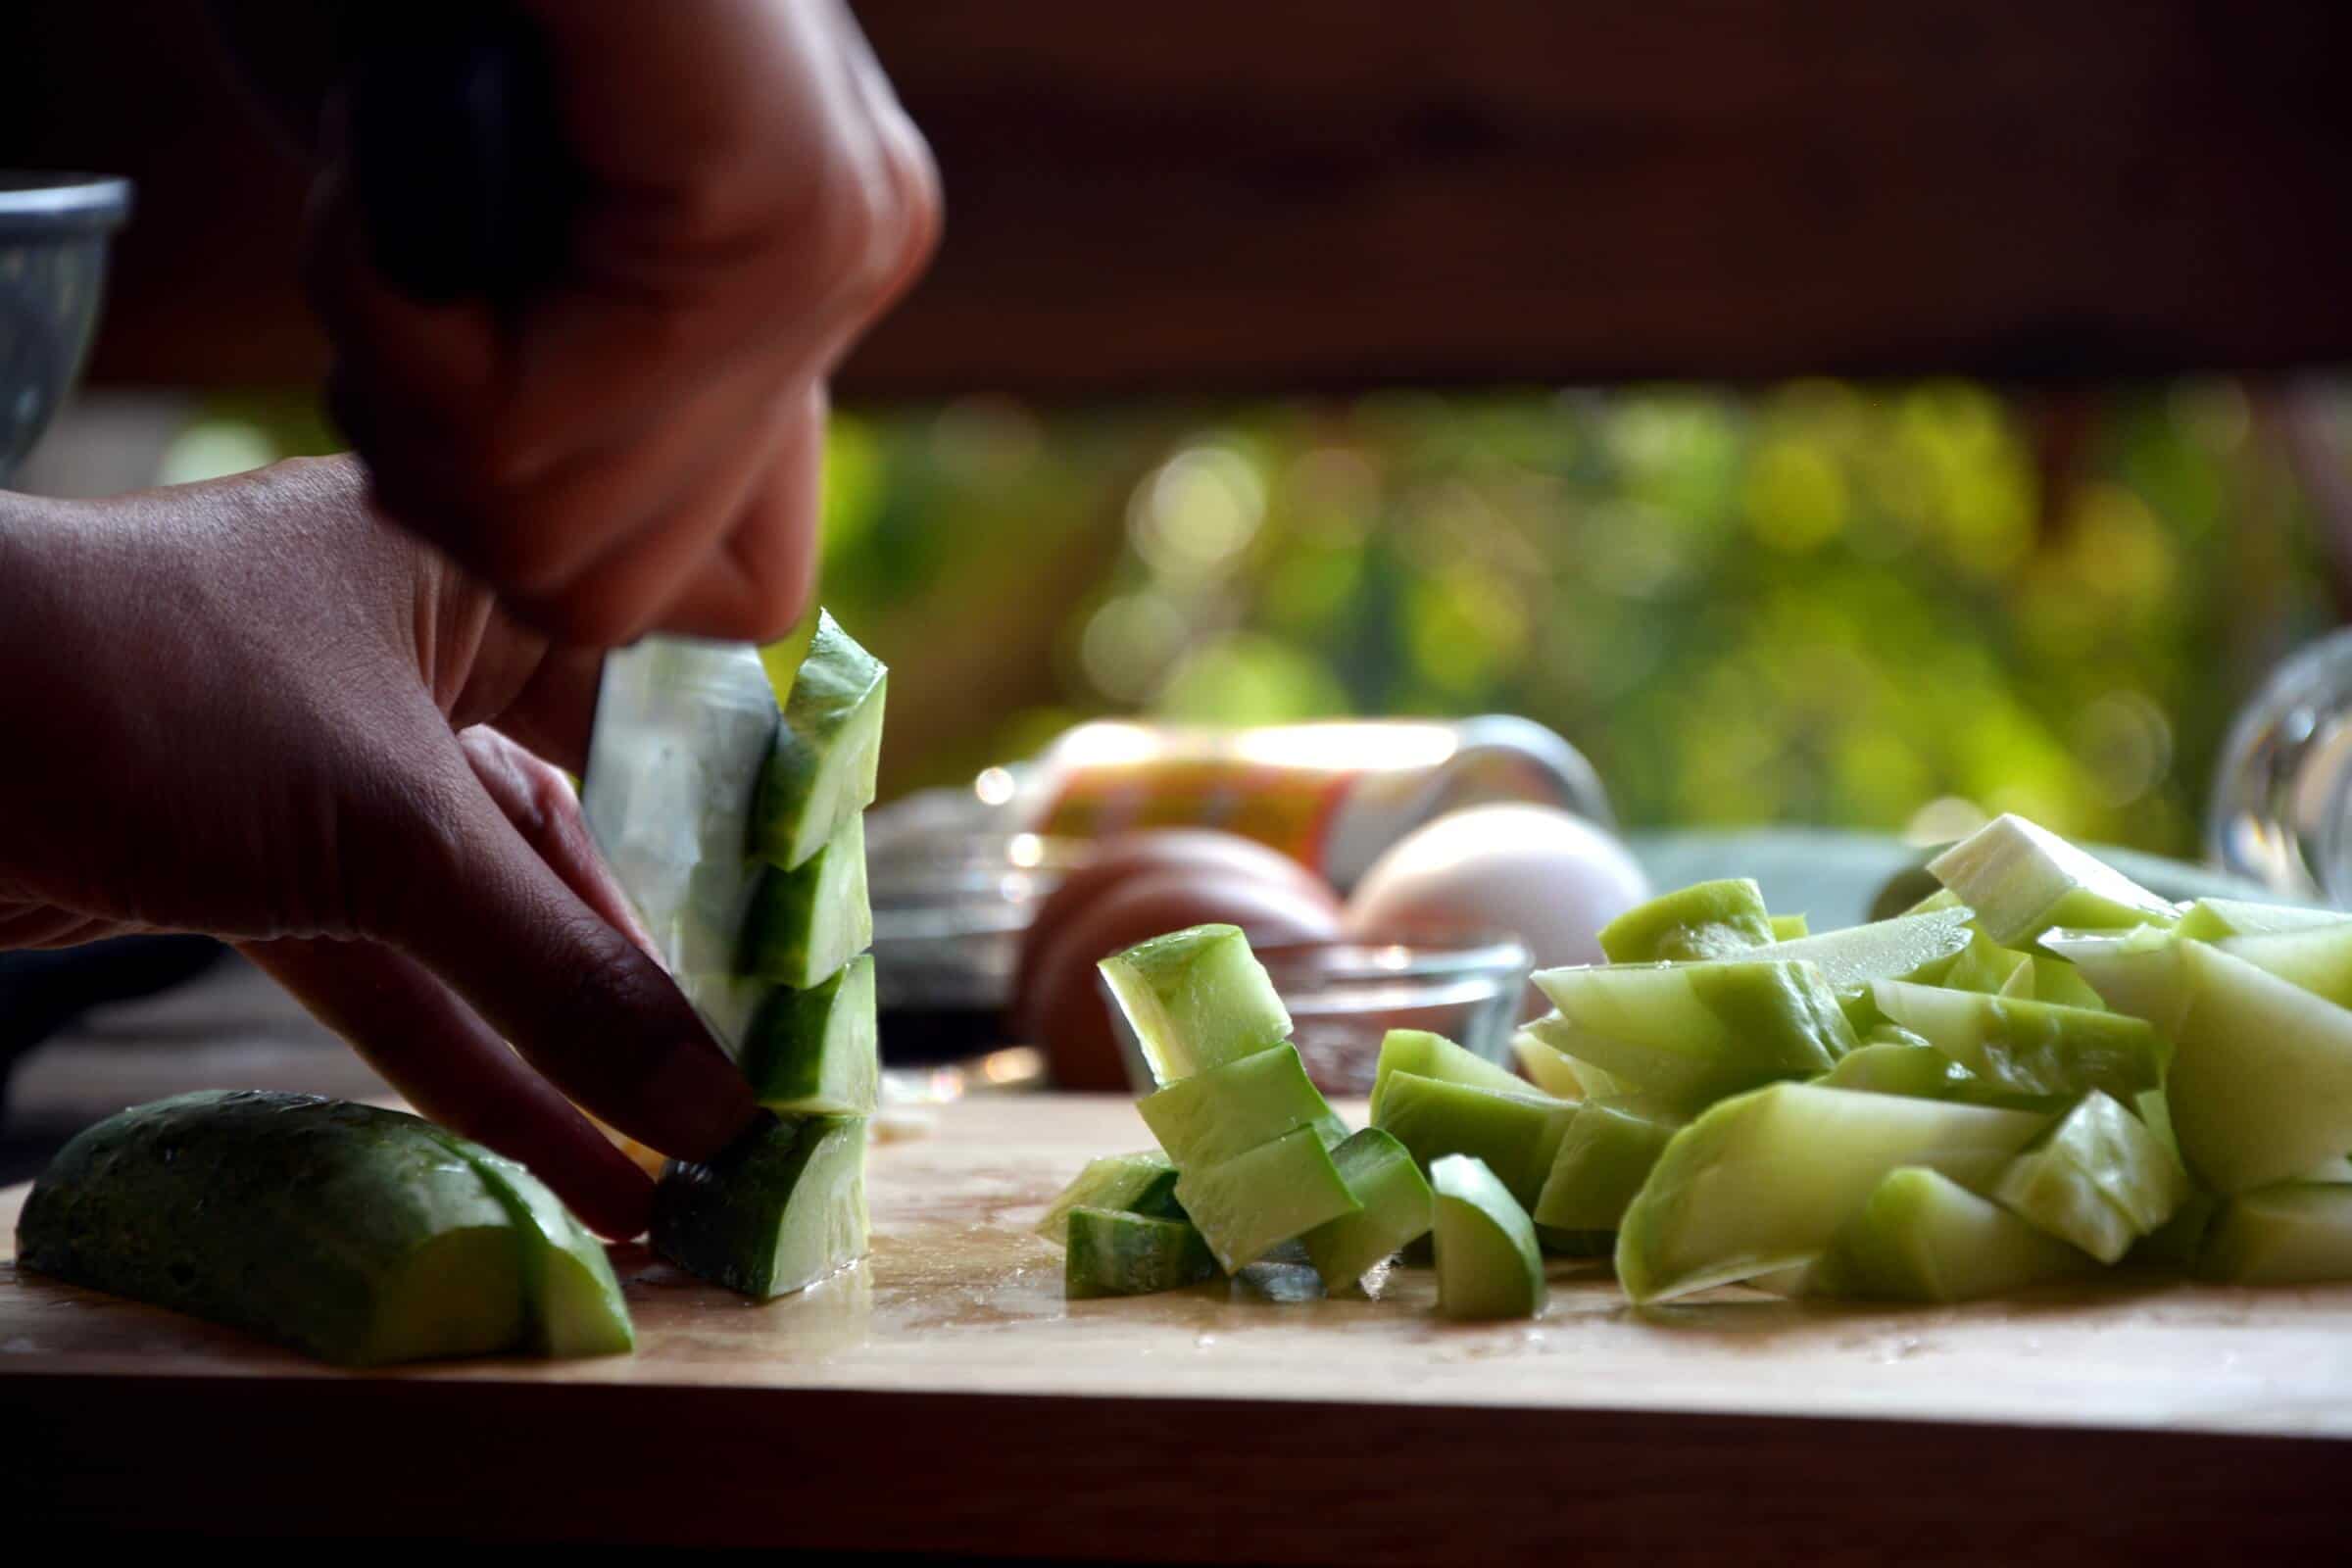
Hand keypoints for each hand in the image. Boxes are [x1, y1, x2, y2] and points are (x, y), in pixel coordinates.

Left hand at [0, 457, 758, 1236]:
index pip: (650, 723)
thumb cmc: (162, 697)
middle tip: (738, 1117)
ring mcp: (330, 767)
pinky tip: (557, 1156)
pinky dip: (462, 1058)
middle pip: (570, 845)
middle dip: (644, 989)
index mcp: (474, 578)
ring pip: (482, 922)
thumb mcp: (397, 834)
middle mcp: (414, 661)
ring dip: (563, 1052)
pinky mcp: (255, 861)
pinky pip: (394, 968)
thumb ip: (563, 974)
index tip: (797, 976)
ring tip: (667, 1183)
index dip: (729, 856)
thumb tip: (717, 1109)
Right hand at [304, 0, 938, 646]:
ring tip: (417, 166)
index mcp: (802, 269)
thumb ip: (608, 412)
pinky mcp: (767, 206)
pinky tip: (412, 129)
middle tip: (416, 248)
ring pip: (547, 528)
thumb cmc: (426, 9)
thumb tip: (676, 616)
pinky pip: (520, 413)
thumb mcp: (504, 230)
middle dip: (442, 449)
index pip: (731, 595)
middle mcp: (846, 262)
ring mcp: (824, 238)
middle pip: (612, 590)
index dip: (532, 518)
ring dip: (394, 353)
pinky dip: (376, 288)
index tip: (458, 334)